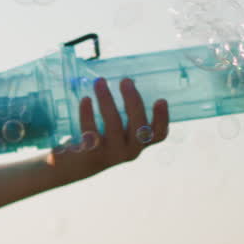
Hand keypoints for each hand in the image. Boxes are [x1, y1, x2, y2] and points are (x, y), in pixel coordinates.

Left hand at [45, 77, 169, 186]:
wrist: (80, 164)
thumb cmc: (105, 138)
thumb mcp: (120, 128)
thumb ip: (127, 111)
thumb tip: (127, 79)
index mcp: (141, 142)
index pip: (159, 134)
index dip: (162, 118)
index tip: (161, 100)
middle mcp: (130, 150)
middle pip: (139, 127)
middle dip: (133, 101)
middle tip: (126, 80)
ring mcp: (112, 153)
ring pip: (114, 125)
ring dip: (107, 100)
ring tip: (100, 82)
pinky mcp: (92, 153)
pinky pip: (91, 132)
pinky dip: (87, 114)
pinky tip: (86, 99)